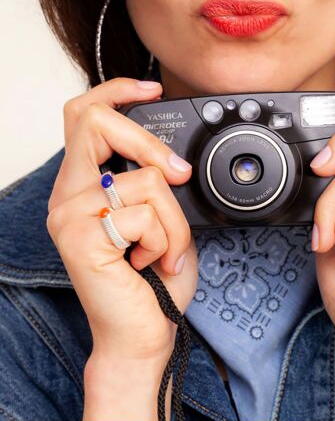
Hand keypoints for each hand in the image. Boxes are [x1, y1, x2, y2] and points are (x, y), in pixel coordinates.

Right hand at [47, 78, 198, 366]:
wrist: (143, 334)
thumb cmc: (152, 280)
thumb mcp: (158, 218)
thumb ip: (152, 182)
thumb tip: (171, 159)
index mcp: (84, 186)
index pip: (82, 116)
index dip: (115, 91)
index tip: (151, 87)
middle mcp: (69, 196)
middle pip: (96, 123)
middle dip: (150, 144)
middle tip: (179, 176)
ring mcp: (70, 216)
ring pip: (145, 179)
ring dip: (174, 221)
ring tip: (165, 251)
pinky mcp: (83, 239)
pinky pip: (146, 214)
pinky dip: (169, 241)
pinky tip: (154, 264)